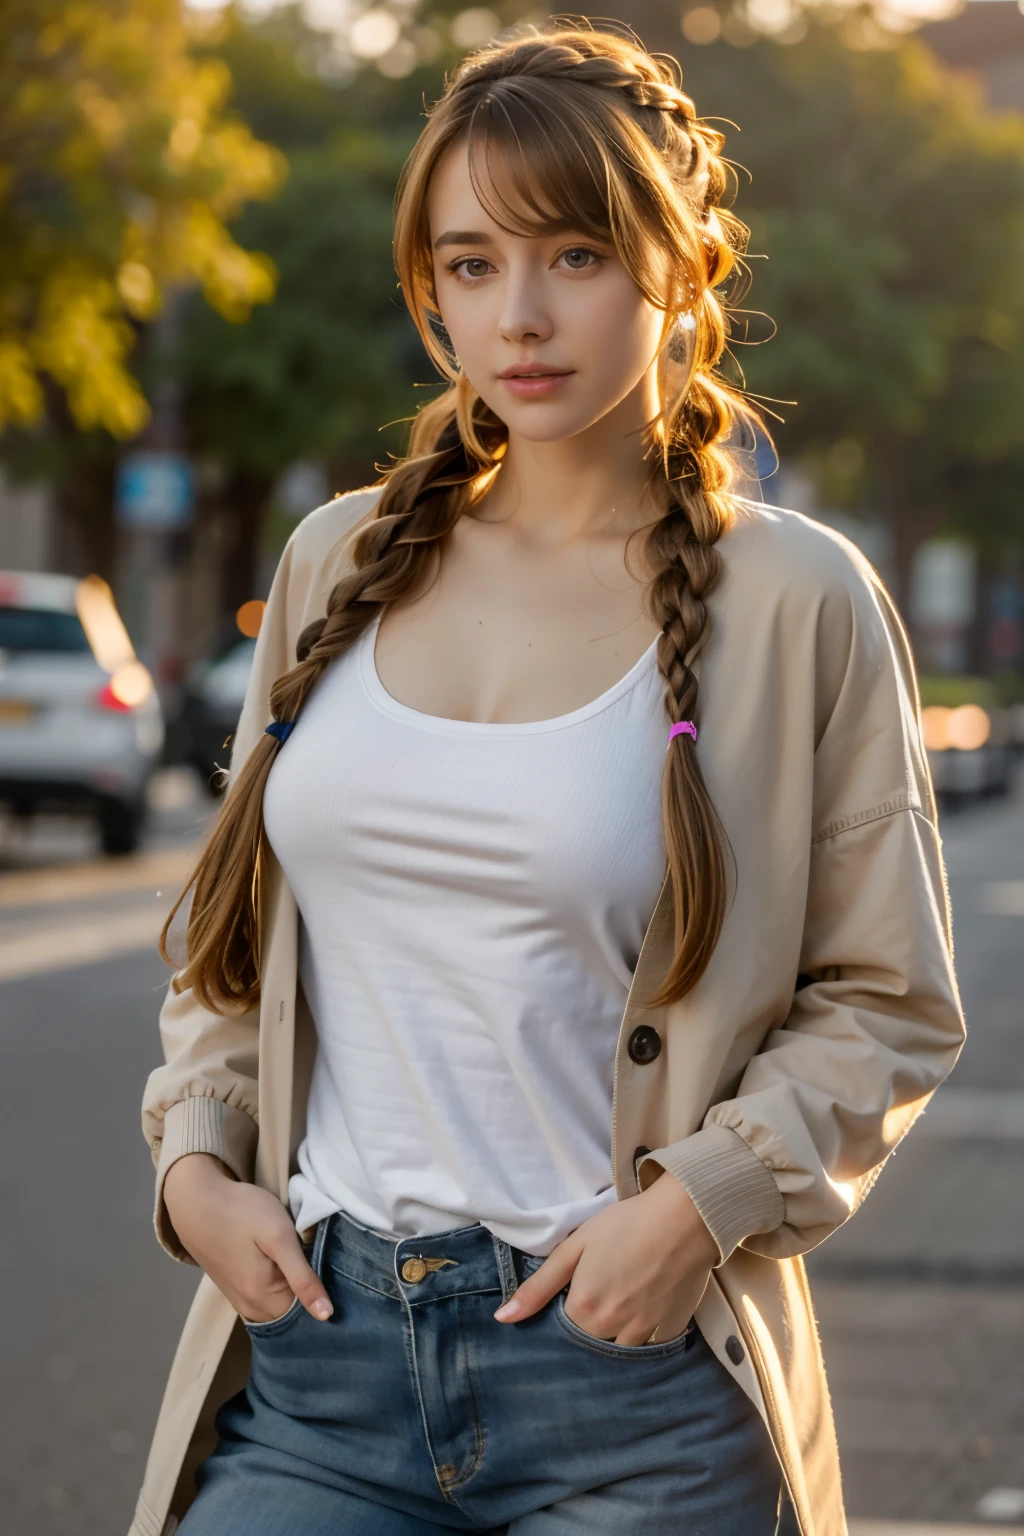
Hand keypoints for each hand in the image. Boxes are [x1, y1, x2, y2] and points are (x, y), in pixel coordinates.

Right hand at [163, 1153, 332, 1324]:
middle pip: (293, 1313)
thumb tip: (326, 1316)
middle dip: (310, 1294)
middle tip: (323, 1262)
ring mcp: (240, 1300)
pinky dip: (280, 1285)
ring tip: (308, 1260)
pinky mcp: (234, 1287)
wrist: (196, 1199)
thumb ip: (303, 1278)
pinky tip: (287, 1264)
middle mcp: (250, 1309)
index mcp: (263, 1301)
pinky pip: (266, 1297)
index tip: (337, 1274)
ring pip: (280, 1305)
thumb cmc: (242, 1213)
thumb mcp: (279, 1237)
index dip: (325, 1295)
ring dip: (295, 1289)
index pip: (307, 1315)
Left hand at [493, 1170, 716, 1345]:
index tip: (578, 1288)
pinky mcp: (671, 1330)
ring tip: (626, 1295)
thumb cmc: (626, 1224)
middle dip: (591, 1321)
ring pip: (620, 1347)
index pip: (563, 1328)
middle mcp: (612, 1329)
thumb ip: (539, 1286)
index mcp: (584, 1307)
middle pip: (591, 1340)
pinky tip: (648, 1302)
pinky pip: (650, 1345)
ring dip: (617, 1330)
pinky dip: (645, 1332)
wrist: (685, 1216)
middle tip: (604, 1287)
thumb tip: (502, 1319)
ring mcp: (644, 1333)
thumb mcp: (576, 1246)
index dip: (568, 1308)